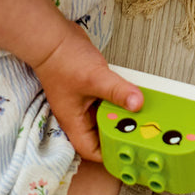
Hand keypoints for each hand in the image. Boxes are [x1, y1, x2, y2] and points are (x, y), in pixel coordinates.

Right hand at [32, 24, 142, 162]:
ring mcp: (84, 103)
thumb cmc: (62, 59)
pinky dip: (120, 102)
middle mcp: (78, 115)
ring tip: (142, 118)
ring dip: (121, 117)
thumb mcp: (95, 77)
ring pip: (106, 118)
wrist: (53, 38)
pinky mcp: (91, 90)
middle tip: (142, 134)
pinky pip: (108, 102)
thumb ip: (118, 91)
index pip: (91, 151)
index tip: (129, 153)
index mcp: (74, 121)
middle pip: (102, 136)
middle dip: (120, 135)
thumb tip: (137, 104)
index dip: (109, 156)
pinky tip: (133, 98)